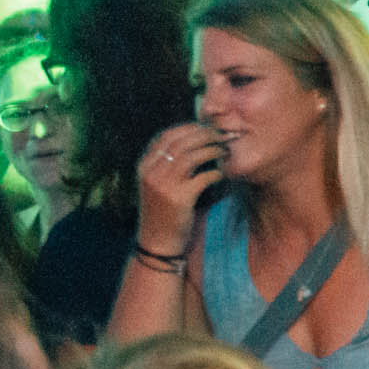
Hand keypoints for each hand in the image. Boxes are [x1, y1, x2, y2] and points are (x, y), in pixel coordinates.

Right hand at [136, 122, 227, 249]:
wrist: (157, 241)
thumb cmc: (163, 210)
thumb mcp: (157, 183)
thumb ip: (167, 163)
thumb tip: (191, 139)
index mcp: (144, 165)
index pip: (166, 136)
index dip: (188, 128)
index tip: (206, 127)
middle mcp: (151, 172)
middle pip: (181, 142)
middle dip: (204, 135)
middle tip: (221, 135)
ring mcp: (163, 185)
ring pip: (192, 156)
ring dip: (212, 150)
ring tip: (224, 151)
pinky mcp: (179, 198)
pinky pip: (204, 177)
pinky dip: (216, 173)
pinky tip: (221, 174)